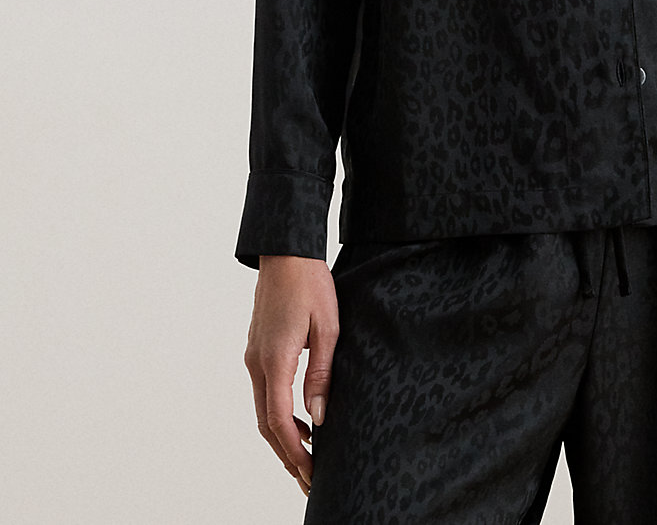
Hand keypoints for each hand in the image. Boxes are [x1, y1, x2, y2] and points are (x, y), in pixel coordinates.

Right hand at [244, 254, 338, 495]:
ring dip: (282, 437)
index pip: (279, 421)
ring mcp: (253, 357)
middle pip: (267, 424)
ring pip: (263, 410)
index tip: (311, 474)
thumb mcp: (327, 327)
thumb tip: (319, 417)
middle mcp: (256, 363)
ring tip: (307, 458)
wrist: (285, 251)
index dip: (295, 452)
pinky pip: (265, 392)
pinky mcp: (257, 350)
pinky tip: (300, 420)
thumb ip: (321, 374)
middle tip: (308, 481)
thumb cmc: (310, 284)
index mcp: (274, 361)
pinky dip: (279, 415)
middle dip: (286, 455)